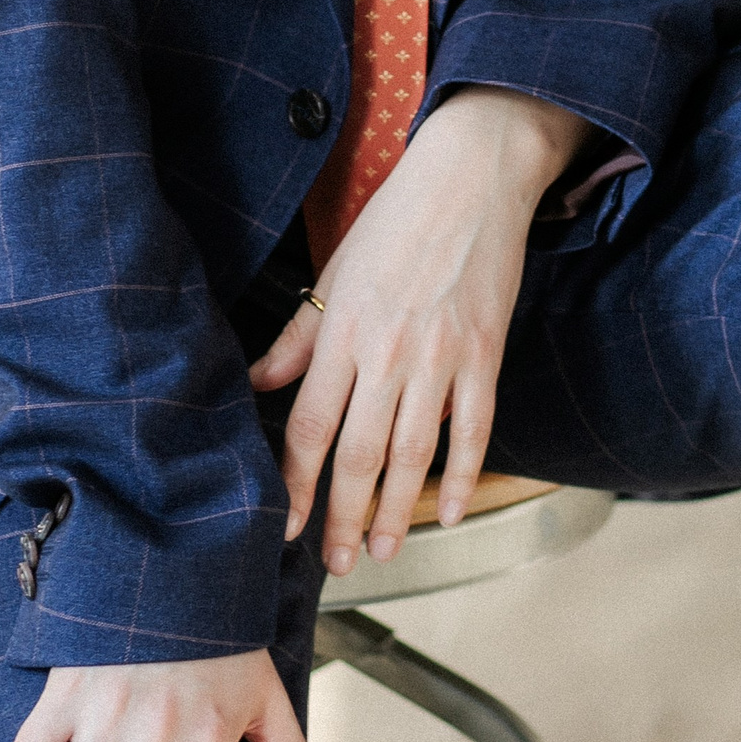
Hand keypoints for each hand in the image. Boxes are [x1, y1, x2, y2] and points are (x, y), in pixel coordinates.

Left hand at [248, 87, 589, 575]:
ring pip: (414, 454)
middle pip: (359, 454)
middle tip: (339, 563)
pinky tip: (452, 511)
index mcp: (343, 331)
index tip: (288, 527)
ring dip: (397, 511)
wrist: (471, 178)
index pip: (310, 426)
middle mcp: (387, 351)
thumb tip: (256, 384)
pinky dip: (464, 477)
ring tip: (383, 550)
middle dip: (344, 517)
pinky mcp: (485, 356)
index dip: (297, 485)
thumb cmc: (396, 221)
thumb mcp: (333, 273)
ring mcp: (440, 357)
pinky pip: (474, 431)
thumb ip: (297, 337)